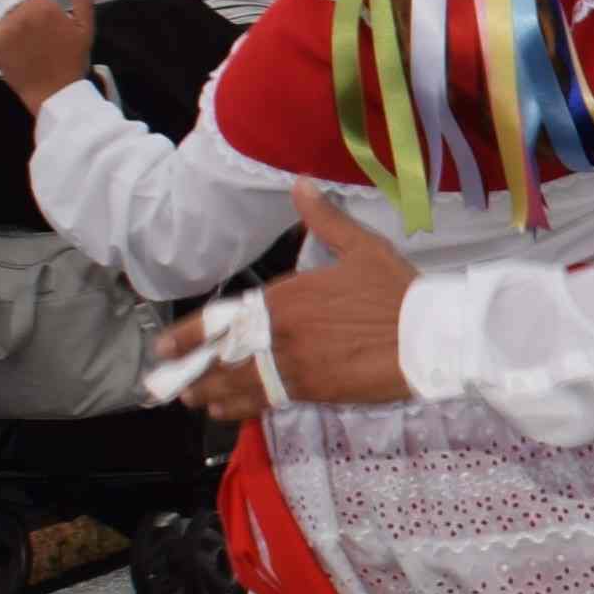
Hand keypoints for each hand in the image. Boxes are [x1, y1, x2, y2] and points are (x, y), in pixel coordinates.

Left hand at [0, 0, 98, 108]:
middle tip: (35, 18)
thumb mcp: (85, 28)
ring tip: (27, 32)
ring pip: (3, 11)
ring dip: (12, 15)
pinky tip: (20, 43)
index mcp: (43, 6)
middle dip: (23, 2)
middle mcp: (20, 13)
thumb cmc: (73, 59)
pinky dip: (5, 30)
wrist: (53, 92)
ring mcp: (4, 29)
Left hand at [146, 187, 421, 420]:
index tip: (163, 346)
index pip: (220, 319)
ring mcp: (292, 366)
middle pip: (221, 358)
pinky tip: (227, 410)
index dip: (187, 335)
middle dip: (192, 372)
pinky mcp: (312, 391)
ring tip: (193, 398)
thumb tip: (300, 184)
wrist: (430, 335)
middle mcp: (277, 334)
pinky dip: (240, 408)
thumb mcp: (362, 248)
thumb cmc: (397, 291)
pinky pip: (264, 401)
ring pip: (237, 385)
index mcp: (284, 297)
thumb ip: (324, 219)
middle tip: (171, 381)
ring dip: (210, 393)